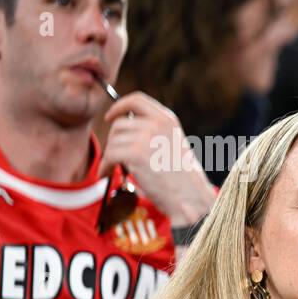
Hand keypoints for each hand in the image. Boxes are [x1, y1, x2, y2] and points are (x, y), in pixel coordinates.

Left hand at [101, 91, 214, 225]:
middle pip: (119, 124)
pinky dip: (106, 166)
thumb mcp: (174, 144)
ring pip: (113, 141)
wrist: (191, 198)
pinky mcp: (136, 153)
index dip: (119, 106)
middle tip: (116, 157)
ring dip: (110, 156)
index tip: (111, 116)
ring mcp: (146, 137)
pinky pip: (110, 154)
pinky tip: (108, 174)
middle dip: (113, 141)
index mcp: (168, 120)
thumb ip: (153, 132)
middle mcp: (157, 124)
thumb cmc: (183, 178)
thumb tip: (123, 126)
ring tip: (114, 168)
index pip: (137, 100)